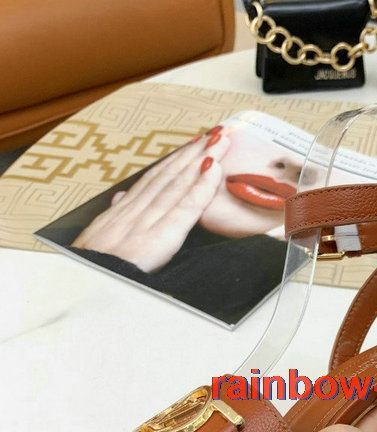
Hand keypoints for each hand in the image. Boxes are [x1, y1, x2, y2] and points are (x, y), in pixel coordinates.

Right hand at [71, 131, 229, 271]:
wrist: (86, 284)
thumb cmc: (94, 266)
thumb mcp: (99, 238)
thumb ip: (115, 217)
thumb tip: (120, 198)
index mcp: (124, 212)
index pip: (155, 180)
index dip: (176, 160)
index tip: (195, 142)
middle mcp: (136, 210)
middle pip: (170, 175)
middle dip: (194, 151)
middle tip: (217, 131)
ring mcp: (147, 221)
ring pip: (178, 183)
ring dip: (201, 159)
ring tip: (221, 140)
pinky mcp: (160, 237)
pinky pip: (185, 208)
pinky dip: (200, 187)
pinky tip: (214, 170)